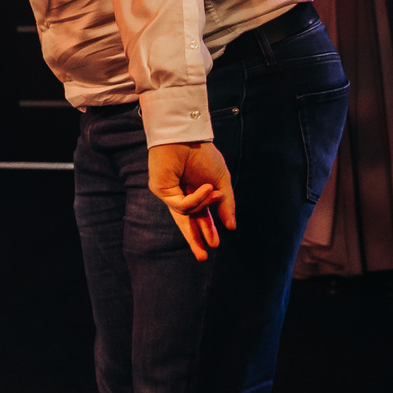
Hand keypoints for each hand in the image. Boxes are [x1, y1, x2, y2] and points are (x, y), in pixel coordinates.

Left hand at [149, 140, 237, 259]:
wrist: (188, 136)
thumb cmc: (203, 154)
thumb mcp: (221, 182)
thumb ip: (225, 204)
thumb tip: (231, 227)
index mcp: (195, 192)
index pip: (200, 216)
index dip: (207, 230)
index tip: (215, 245)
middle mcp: (180, 195)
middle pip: (186, 222)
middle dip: (195, 239)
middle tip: (202, 257)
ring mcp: (169, 193)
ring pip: (188, 213)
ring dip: (205, 205)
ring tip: (213, 191)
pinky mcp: (160, 190)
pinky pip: (182, 206)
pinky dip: (196, 199)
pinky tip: (205, 188)